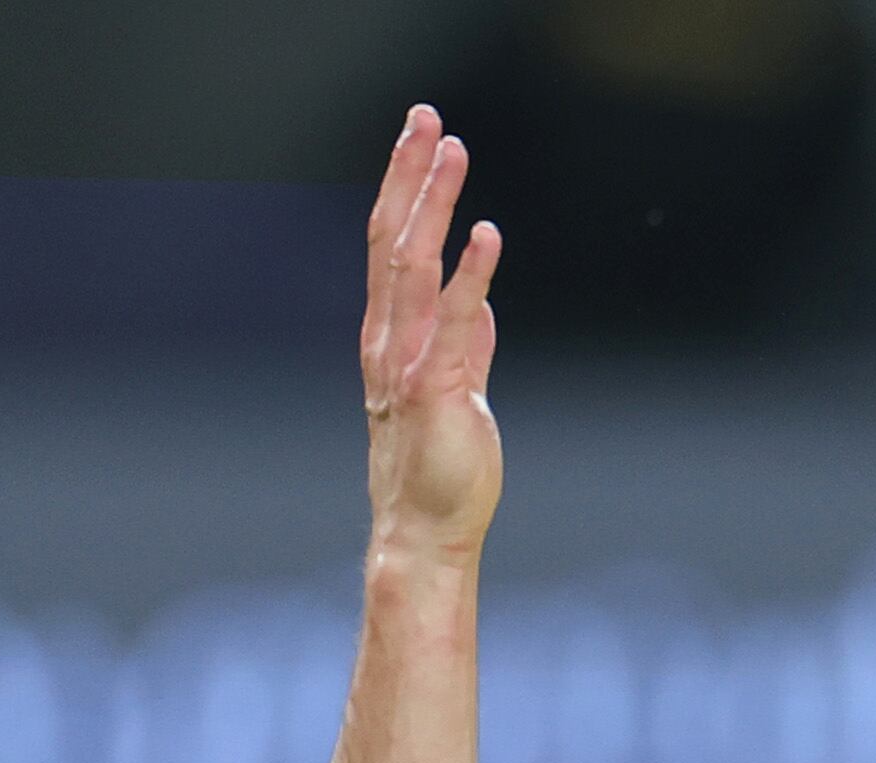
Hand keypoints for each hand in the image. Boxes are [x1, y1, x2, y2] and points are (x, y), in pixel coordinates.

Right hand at [361, 105, 503, 560]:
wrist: (427, 532)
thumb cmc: (442, 471)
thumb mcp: (458, 395)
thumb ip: (466, 350)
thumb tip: (480, 311)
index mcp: (391, 339)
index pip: (392, 248)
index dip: (405, 191)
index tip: (422, 141)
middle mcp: (388, 341)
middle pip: (391, 238)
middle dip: (408, 175)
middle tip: (426, 116)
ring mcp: (407, 364)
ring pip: (412, 265)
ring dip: (433, 203)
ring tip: (451, 150)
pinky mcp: (436, 391)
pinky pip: (452, 323)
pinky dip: (469, 275)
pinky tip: (486, 234)